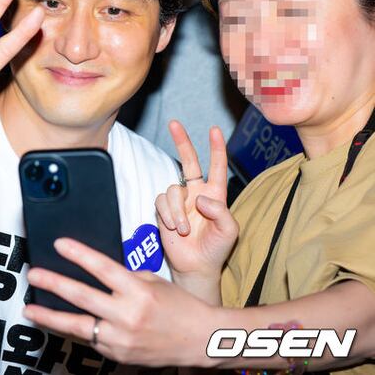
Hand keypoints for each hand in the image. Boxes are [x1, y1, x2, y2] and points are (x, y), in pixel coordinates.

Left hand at [24, 238, 216, 366]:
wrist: (199, 340)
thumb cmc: (179, 305)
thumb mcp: (154, 282)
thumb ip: (125, 278)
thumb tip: (98, 272)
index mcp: (138, 291)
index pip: (102, 268)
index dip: (79, 254)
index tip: (59, 245)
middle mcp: (128, 315)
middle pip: (83, 297)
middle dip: (55, 285)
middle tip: (34, 275)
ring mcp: (121, 338)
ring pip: (78, 326)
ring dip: (51, 317)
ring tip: (31, 310)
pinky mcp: (118, 355)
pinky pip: (90, 340)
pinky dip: (74, 331)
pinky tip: (58, 324)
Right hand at [155, 121, 237, 289]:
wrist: (195, 266)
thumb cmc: (216, 249)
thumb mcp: (229, 231)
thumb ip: (220, 212)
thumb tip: (200, 197)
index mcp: (215, 194)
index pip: (216, 166)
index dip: (216, 147)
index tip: (214, 130)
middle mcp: (196, 192)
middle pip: (188, 161)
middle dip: (182, 141)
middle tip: (174, 123)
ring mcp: (179, 200)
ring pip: (172, 189)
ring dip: (177, 210)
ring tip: (184, 229)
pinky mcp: (164, 209)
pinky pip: (161, 201)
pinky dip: (168, 214)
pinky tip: (174, 228)